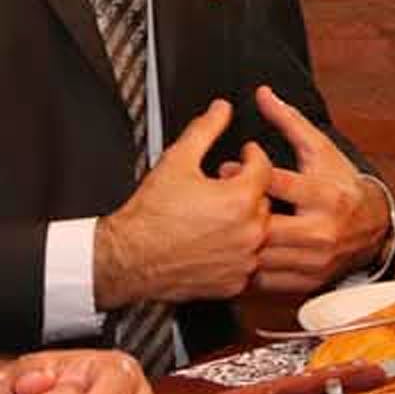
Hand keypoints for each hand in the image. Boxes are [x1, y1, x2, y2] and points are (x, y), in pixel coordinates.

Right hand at [95, 99, 271, 305]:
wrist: (130, 258)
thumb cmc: (150, 216)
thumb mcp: (177, 159)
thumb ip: (205, 129)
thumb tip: (220, 110)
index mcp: (239, 200)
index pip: (264, 168)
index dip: (253, 155)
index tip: (247, 154)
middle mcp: (248, 232)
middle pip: (264, 200)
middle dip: (248, 189)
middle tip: (225, 185)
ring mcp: (242, 260)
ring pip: (258, 232)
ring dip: (245, 220)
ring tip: (218, 214)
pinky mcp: (233, 282)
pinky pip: (247, 261)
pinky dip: (237, 250)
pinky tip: (215, 240)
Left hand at [237, 85, 390, 292]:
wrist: (371, 224)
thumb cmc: (340, 181)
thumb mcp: (319, 147)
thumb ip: (288, 121)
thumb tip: (263, 94)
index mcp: (324, 195)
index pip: (280, 184)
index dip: (248, 173)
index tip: (227, 166)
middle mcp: (321, 230)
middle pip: (267, 226)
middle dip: (237, 213)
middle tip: (214, 201)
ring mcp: (315, 259)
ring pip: (264, 256)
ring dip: (238, 242)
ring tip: (219, 226)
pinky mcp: (309, 279)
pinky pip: (269, 281)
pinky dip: (247, 268)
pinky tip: (234, 253)